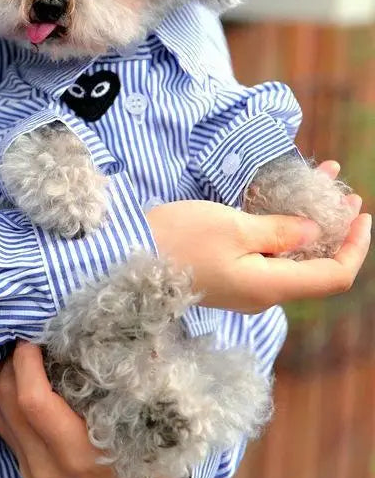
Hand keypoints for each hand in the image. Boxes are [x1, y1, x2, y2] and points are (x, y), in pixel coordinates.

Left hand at [0, 341, 186, 477]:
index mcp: (76, 451)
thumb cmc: (147, 449)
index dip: (25, 359)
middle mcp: (45, 464)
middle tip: (28, 335)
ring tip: (16, 347)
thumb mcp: (134, 415)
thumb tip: (77, 328)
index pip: (31, 398)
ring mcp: (31, 468)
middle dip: (12, 360)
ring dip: (1, 371)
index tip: (35, 334)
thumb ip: (103, 378)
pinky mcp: (23, 465)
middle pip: (8, 398)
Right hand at [147, 161, 369, 312]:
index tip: (360, 212)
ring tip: (315, 185)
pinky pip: (264, 254)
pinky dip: (278, 228)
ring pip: (288, 256)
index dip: (354, 247)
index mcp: (270, 285)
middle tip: (342, 193)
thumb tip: (312, 231)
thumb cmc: (179, 240)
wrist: (126, 257)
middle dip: (332, 229)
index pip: (333, 275)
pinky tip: (277, 204)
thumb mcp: (232, 226)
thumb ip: (278, 230)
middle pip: (313, 266)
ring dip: (304, 223)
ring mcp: (242, 285)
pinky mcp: (225, 273)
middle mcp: (262, 291)